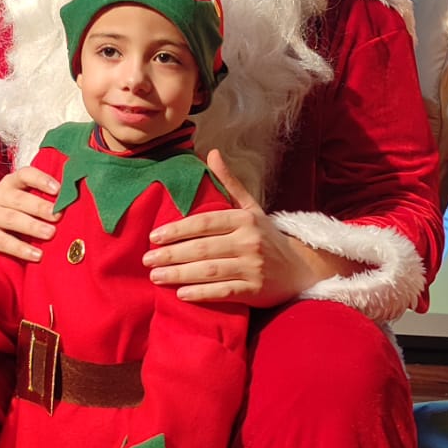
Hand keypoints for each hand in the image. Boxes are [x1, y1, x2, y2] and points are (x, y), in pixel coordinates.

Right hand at [0, 165, 61, 262]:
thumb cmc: (13, 225)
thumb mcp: (27, 211)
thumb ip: (44, 204)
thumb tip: (75, 206)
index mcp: (9, 184)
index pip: (24, 174)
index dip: (41, 179)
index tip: (58, 190)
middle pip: (18, 198)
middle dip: (40, 207)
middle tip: (58, 216)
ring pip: (10, 218)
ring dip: (33, 226)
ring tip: (51, 234)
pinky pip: (2, 241)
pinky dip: (21, 248)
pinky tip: (37, 255)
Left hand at [145, 150, 359, 305]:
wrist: (300, 267)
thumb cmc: (267, 236)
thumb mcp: (251, 207)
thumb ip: (229, 183)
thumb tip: (211, 152)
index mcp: (244, 219)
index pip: (205, 222)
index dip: (178, 229)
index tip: (154, 236)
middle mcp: (249, 241)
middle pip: (203, 248)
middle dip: (172, 254)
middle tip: (147, 259)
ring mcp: (253, 267)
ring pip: (210, 271)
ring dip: (180, 274)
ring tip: (155, 277)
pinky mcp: (256, 290)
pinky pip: (224, 292)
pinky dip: (202, 293)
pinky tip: (182, 294)